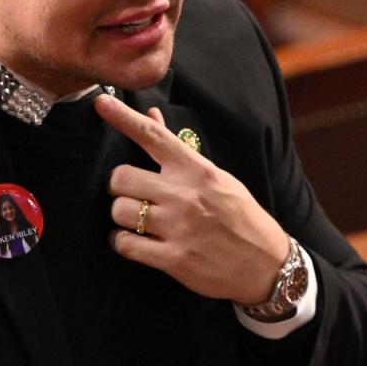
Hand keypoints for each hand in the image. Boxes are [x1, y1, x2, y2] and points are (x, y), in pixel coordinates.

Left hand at [95, 94, 289, 303]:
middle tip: (131, 194)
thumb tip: (151, 114)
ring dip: (121, 216)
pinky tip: (134, 241)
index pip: (153, 136)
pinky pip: (126, 244)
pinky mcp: (173, 258)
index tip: (100, 102)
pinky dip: (122, 242)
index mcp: (196, 169)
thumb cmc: (239, 215)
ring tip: (137, 220)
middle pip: (121, 177)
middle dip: (119, 186)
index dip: (123, 118)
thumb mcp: (215, 176)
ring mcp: (178, 227)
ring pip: (119, 211)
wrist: (266, 263)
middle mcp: (184, 194)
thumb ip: (179, 149)